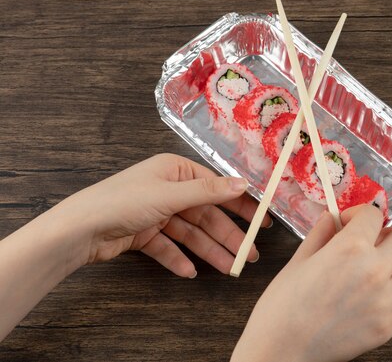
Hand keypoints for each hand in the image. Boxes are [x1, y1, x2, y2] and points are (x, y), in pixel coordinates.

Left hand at [62, 153, 270, 275]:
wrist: (79, 230)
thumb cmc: (122, 202)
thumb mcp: (170, 195)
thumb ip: (209, 191)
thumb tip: (243, 183)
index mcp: (175, 171)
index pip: (216, 187)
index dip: (240, 205)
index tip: (261, 221)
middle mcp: (168, 189)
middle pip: (205, 214)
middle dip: (227, 235)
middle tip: (250, 253)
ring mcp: (156, 212)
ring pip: (190, 233)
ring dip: (209, 251)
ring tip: (229, 268)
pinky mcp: (144, 234)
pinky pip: (169, 247)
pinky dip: (179, 259)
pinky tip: (189, 271)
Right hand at [231, 205, 391, 361]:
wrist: (281, 350)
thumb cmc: (282, 308)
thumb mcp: (298, 261)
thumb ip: (320, 235)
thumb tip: (331, 219)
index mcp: (349, 249)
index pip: (374, 214)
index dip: (360, 214)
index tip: (350, 223)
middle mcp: (374, 272)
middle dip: (388, 236)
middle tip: (371, 244)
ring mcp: (384, 301)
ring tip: (376, 273)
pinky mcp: (387, 327)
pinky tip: (370, 299)